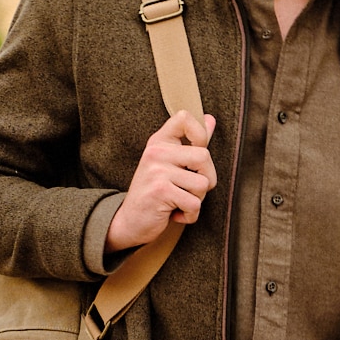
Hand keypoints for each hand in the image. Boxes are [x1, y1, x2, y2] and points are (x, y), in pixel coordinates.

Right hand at [107, 112, 216, 251]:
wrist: (129, 222)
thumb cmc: (155, 193)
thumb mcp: (170, 163)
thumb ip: (191, 142)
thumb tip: (210, 119)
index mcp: (160, 141)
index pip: (184, 117)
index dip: (200, 134)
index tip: (196, 152)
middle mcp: (157, 152)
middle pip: (204, 157)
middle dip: (206, 180)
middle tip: (188, 189)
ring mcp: (157, 170)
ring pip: (203, 184)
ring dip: (196, 200)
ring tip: (178, 201)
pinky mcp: (160, 191)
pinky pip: (194, 204)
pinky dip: (190, 215)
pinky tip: (174, 213)